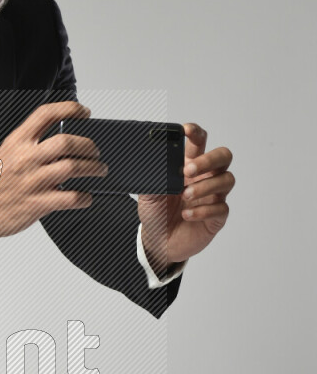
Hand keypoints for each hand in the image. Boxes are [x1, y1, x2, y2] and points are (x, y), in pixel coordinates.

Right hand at [0, 101, 107, 247]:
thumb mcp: (7, 154)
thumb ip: (31, 145)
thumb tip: (63, 142)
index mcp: (17, 142)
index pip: (46, 114)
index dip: (69, 109)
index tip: (84, 113)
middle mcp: (25, 159)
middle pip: (66, 142)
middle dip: (89, 146)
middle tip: (95, 151)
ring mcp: (32, 182)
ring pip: (72, 168)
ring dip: (93, 168)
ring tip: (99, 170)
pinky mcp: (37, 204)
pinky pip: (70, 198)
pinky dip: (84, 197)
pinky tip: (86, 197)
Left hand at [137, 123, 234, 275]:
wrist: (157, 242)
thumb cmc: (156, 213)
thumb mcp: (147, 193)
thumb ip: (152, 176)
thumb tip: (152, 160)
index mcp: (189, 165)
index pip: (200, 142)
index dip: (196, 133)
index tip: (185, 131)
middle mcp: (205, 177)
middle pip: (223, 156)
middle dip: (208, 160)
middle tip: (187, 170)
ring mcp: (213, 196)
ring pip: (226, 180)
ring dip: (205, 186)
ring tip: (185, 196)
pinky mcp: (217, 217)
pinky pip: (221, 208)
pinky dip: (203, 210)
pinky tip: (187, 214)